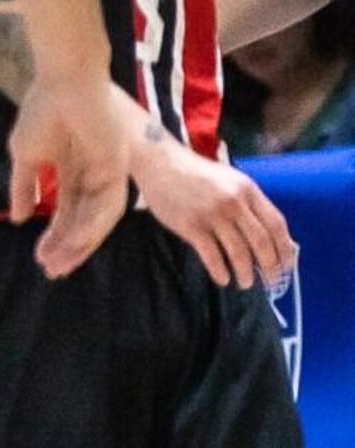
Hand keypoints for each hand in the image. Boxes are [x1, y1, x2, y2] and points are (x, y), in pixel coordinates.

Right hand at [8, 70, 144, 275]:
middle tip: (51, 271)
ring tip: (59, 262)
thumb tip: (17, 217)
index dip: (52, 235)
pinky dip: (93, 224)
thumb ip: (24, 187)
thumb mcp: (25, 156)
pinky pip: (109, 204)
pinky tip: (76, 241)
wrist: (63, 84)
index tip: (38, 257)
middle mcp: (92, 174)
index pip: (64, 211)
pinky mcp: (118, 166)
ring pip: (97, 219)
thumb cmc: (42, 112)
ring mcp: (107, 171)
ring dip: (79, 243)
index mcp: (71, 169)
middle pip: (82, 221)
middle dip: (66, 246)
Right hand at [134, 128, 296, 286]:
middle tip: (270, 282)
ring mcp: (211, 214)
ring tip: (245, 283)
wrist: (160, 164)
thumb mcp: (231, 181)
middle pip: (261, 242)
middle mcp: (233, 203)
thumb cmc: (197, 174)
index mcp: (248, 191)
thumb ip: (249, 204)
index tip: (286, 265)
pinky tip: (222, 278)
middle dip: (269, 266)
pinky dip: (219, 271)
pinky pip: (210, 255)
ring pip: (238, 252)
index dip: (284, 248)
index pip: (276, 225)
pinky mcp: (189, 225)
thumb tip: (269, 236)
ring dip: (245, 273)